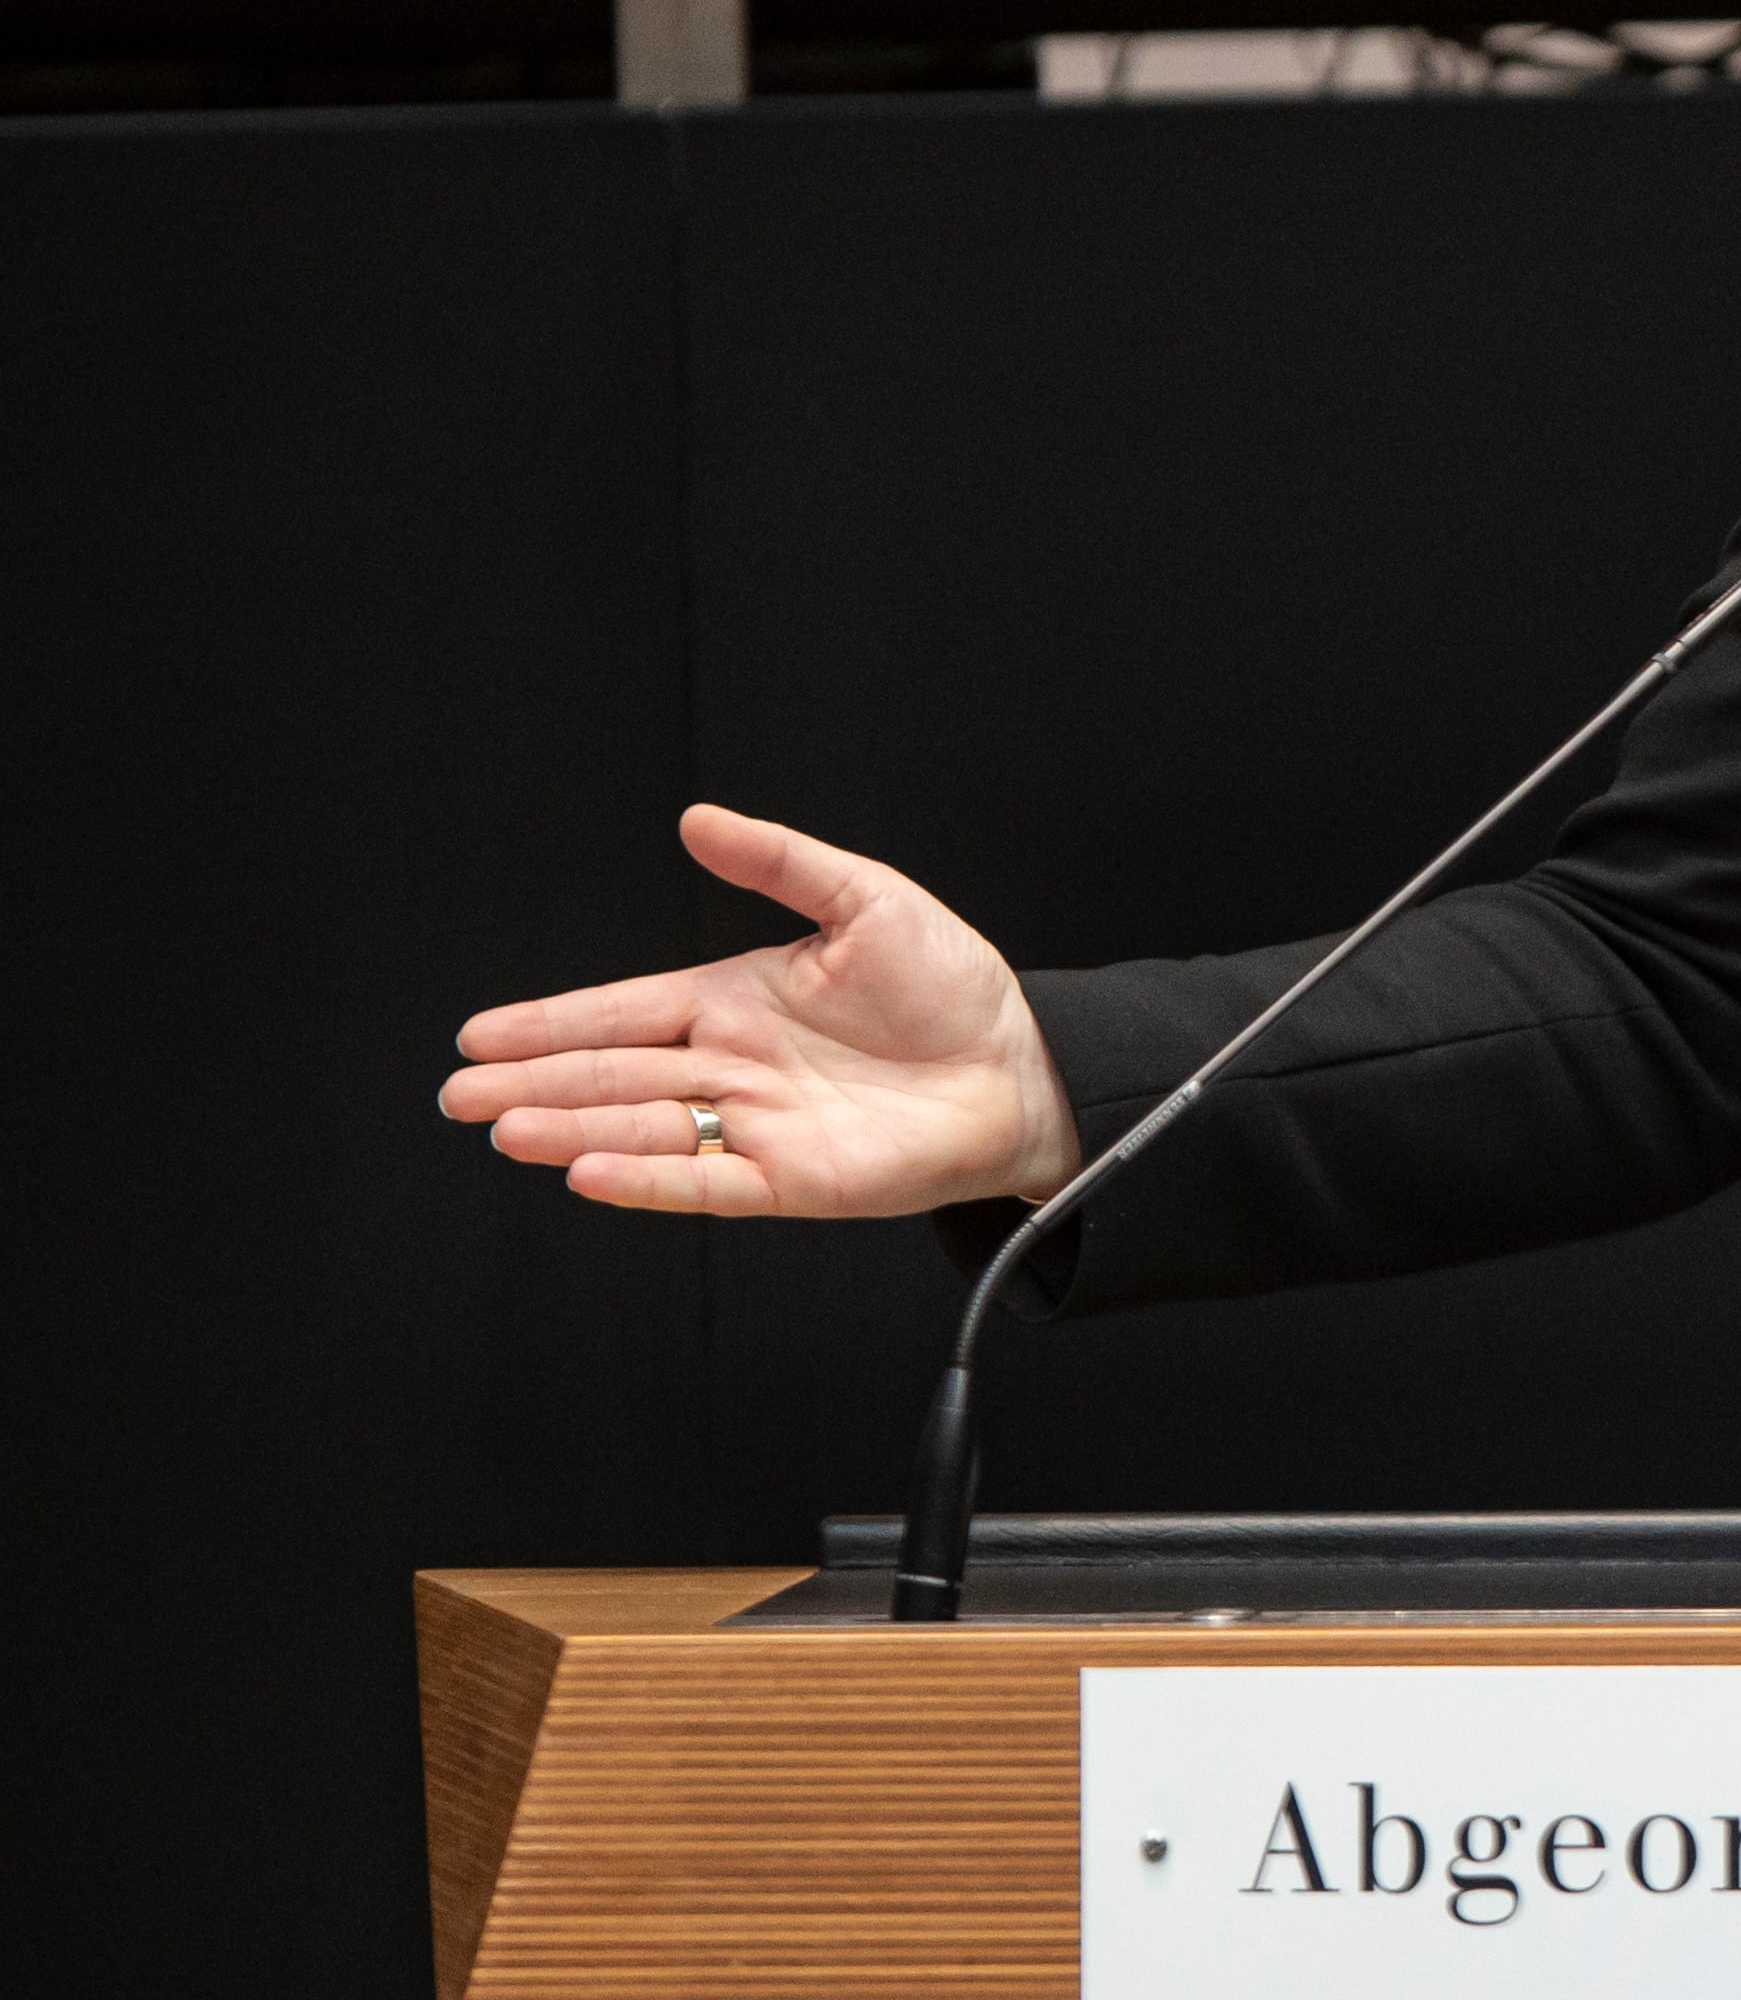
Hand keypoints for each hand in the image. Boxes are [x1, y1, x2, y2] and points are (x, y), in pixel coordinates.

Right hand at [440, 805, 1082, 1216]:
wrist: (1023, 1062)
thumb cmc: (951, 985)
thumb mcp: (864, 900)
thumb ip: (778, 863)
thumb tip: (698, 818)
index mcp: (736, 1001)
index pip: (623, 1013)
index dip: (551, 1024)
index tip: (479, 1033)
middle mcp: (733, 1066)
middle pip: (613, 1076)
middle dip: (533, 1083)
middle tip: (457, 1094)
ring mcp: (757, 1125)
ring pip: (642, 1128)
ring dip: (571, 1130)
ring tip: (503, 1129)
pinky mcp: (792, 1179)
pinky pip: (705, 1181)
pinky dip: (647, 1178)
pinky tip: (587, 1172)